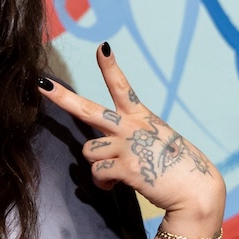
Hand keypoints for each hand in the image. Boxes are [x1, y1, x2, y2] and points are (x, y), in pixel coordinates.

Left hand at [39, 42, 225, 225]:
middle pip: (88, 110)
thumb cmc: (175, 169)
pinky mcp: (127, 168)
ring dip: (97, 167)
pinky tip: (117, 186)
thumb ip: (127, 143)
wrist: (196, 191)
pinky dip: (103, 184)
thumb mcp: (155, 143)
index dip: (111, 67)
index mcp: (141, 118)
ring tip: (115, 175)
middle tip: (41, 85)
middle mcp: (131, 127)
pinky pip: (97, 174)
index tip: (102, 48)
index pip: (122, 87)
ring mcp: (128, 146)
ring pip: (88, 152)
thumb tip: (103, 160)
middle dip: (62, 98)